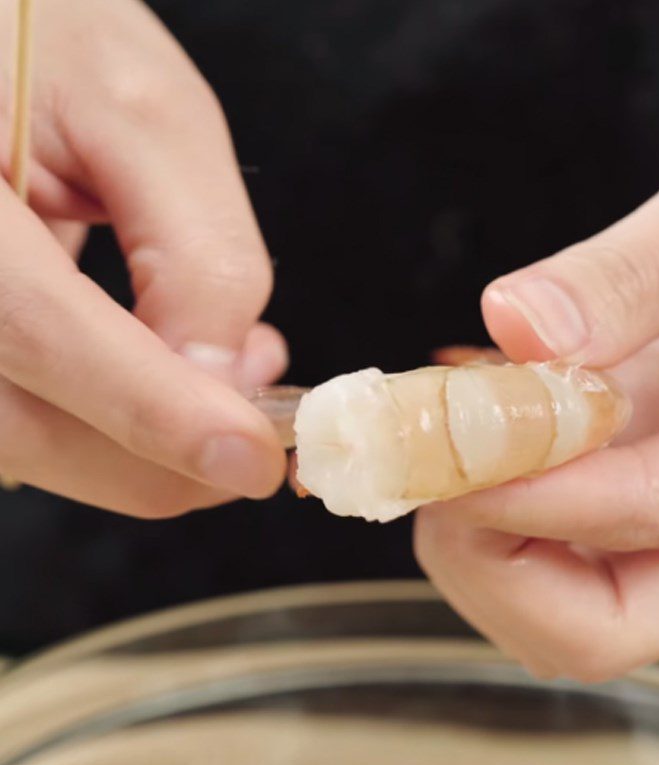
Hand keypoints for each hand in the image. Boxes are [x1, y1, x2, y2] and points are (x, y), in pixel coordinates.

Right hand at [0, 0, 286, 515]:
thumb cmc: (39, 32)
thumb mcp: (144, 114)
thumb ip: (196, 252)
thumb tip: (223, 377)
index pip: (43, 336)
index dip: (160, 415)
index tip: (255, 462)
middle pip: (34, 431)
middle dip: (169, 455)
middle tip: (263, 424)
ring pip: (32, 444)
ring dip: (146, 441)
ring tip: (220, 369)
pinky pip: (29, 416)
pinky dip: (112, 419)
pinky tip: (164, 366)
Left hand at [415, 67, 658, 680]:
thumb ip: (638, 275)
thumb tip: (516, 328)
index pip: (645, 517)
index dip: (514, 486)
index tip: (427, 436)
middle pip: (595, 624)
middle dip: (488, 558)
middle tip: (433, 456)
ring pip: (563, 599)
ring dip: (479, 535)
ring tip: (448, 426)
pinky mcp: (652, 485)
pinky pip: (557, 539)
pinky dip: (494, 498)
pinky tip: (474, 419)